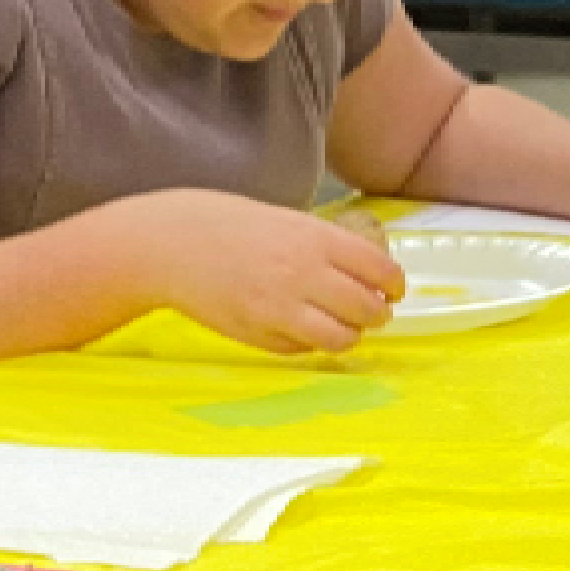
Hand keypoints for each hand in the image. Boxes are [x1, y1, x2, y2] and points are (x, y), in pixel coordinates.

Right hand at [148, 193, 406, 355]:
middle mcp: (304, 275)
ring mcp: (282, 309)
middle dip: (377, 315)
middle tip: (374, 313)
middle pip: (367, 309)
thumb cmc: (231, 226)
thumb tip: (368, 275)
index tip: (394, 290)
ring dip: (349, 335)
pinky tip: (302, 328)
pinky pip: (303, 349)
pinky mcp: (260, 335)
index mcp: (315, 239)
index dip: (395, 284)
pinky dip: (311, 343)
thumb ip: (327, 247)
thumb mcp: (288, 221)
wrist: (174, 244)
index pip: (379, 269)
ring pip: (341, 338)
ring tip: (342, 327)